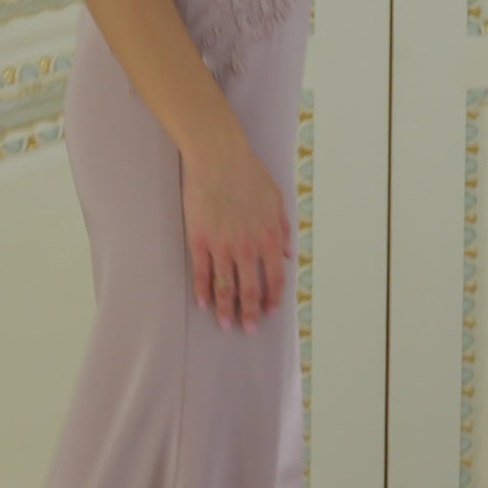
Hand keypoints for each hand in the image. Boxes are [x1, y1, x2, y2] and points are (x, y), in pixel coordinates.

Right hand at [181, 135, 293, 333]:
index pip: (275, 278)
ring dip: (225, 309)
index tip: (269, 311)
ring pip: (225, 286)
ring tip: (225, 324)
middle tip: (248, 329)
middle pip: (250, 289)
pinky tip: (203, 302)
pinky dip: (203, 290)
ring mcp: (222, 246)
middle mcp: (247, 247)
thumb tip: (287, 252)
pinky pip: (202, 272)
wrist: (218, 158)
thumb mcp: (276, 198)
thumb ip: (283, 228)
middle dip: (249, 313)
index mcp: (269, 237)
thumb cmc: (249, 173)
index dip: (272, 298)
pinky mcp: (200, 240)